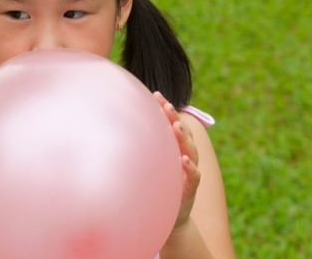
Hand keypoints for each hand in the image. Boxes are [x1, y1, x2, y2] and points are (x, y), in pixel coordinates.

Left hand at [153, 92, 200, 229]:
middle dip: (174, 117)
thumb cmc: (160, 185)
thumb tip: (117, 130)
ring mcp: (189, 170)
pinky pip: (193, 175)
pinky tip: (183, 159)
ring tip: (176, 126)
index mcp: (175, 148)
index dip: (166, 109)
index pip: (172, 124)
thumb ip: (143, 148)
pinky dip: (189, 167)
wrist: (172, 215)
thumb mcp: (150, 164)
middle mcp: (185, 156)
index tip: (156, 95)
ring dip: (183, 137)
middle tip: (165, 105)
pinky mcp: (191, 188)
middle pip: (182, 132)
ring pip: (191, 150)